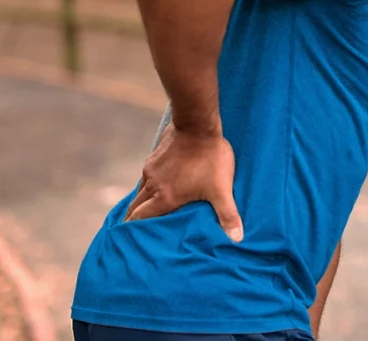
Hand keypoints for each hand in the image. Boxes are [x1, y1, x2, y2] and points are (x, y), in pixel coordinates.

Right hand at [123, 123, 243, 241]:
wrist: (198, 124)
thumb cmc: (210, 158)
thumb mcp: (221, 189)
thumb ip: (228, 214)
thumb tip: (237, 238)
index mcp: (164, 198)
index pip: (139, 220)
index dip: (133, 232)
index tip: (130, 242)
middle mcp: (152, 185)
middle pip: (135, 208)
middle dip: (133, 221)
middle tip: (135, 233)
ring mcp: (151, 170)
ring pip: (140, 192)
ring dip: (141, 204)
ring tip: (145, 213)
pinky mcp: (154, 157)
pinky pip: (146, 178)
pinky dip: (148, 188)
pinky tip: (157, 188)